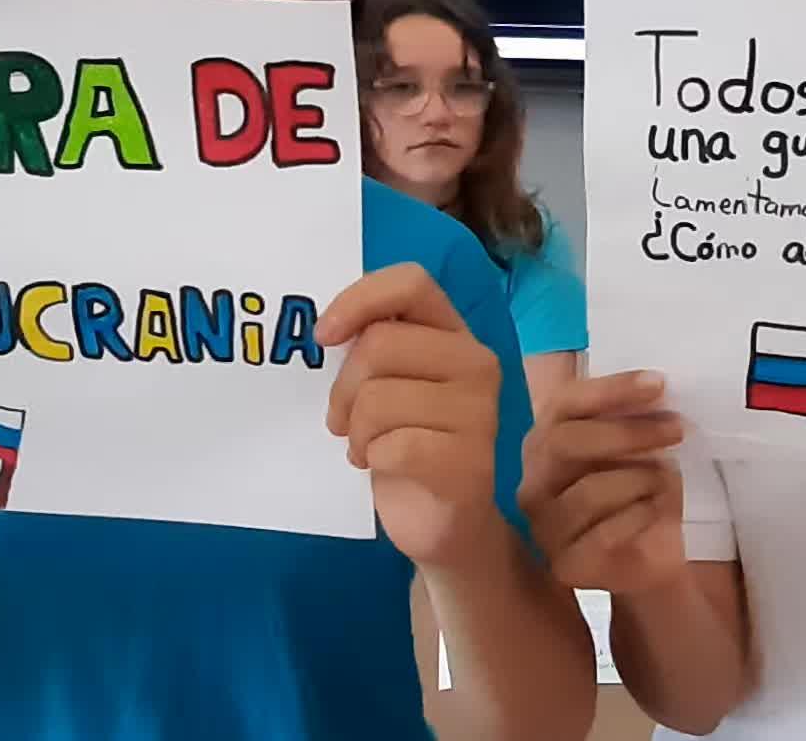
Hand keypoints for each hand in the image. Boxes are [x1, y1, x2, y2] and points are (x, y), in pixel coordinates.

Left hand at [319, 264, 502, 569]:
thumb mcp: (389, 382)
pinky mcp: (470, 462)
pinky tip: (386, 467)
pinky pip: (394, 446)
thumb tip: (328, 331)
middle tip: (345, 420)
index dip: (359, 299)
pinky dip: (374, 459)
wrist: (446, 522)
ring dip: (357, 432)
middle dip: (344, 389)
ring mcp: (480, 412)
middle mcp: (477, 362)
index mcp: (454, 333)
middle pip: (379, 346)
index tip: (324, 337)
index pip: (411, 283)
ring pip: (378, 399)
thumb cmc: (408, 441)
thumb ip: (372, 347)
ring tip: (368, 447)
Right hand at [518, 370, 687, 593]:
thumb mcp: (640, 447)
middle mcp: (534, 481)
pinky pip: (603, 535)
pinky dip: (639, 515)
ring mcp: (544, 526)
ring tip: (668, 477)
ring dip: (639, 478)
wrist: (653, 557)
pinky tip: (657, 509)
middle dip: (625, 432)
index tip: (658, 383)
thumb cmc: (641, 491)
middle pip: (564, 442)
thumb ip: (635, 417)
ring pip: (586, 491)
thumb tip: (657, 388)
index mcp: (546, 441)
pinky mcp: (565, 564)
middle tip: (675, 428)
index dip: (611, 390)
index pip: (565, 404)